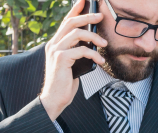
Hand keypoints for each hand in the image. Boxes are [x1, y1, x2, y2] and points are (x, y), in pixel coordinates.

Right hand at [39, 0, 106, 120]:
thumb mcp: (71, 64)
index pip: (66, 22)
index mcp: (54, 44)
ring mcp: (56, 51)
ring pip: (77, 34)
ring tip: (104, 44)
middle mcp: (53, 45)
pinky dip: (94, 54)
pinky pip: (82, 50)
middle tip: (100, 17)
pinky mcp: (61, 59)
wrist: (54, 99)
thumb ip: (76, 51)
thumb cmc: (64, 83)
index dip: (75, 9)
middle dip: (87, 17)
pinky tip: (100, 60)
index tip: (85, 0)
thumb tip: (91, 42)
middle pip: (71, 23)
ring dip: (94, 37)